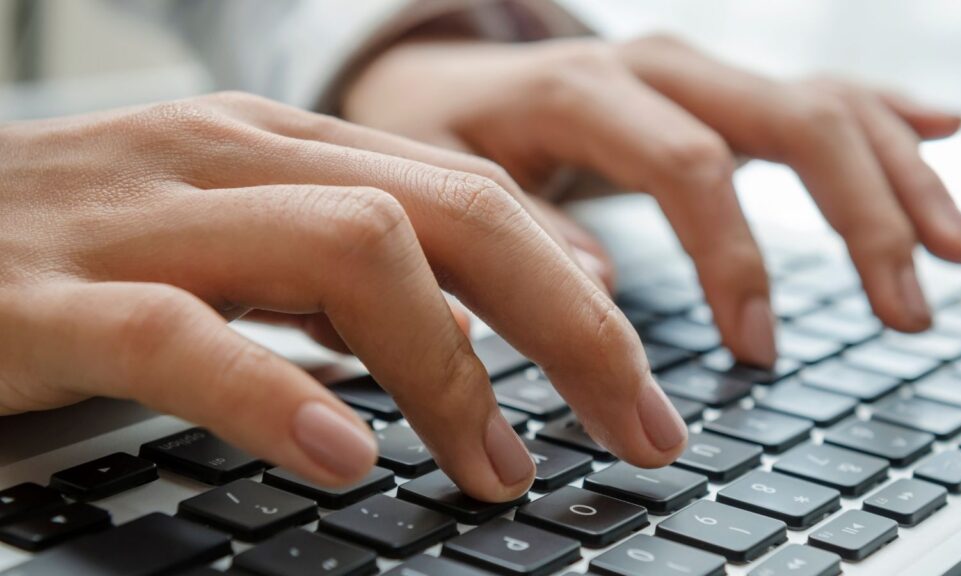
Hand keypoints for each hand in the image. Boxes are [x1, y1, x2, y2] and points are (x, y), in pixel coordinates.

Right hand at [0, 92, 684, 500]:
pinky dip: (274, 395)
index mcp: (280, 147)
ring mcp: (143, 220)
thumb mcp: (228, 237)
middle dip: (570, 326)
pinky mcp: (51, 299)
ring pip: (351, 252)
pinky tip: (345, 456)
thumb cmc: (71, 242)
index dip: (575, 286)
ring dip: (452, 372)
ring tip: (502, 467)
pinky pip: (181, 337)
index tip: (633, 373)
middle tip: (638, 428)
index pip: (473, 194)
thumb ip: (338, 273)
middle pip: (454, 215)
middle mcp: (231, 161)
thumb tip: (459, 333)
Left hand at [344, 36, 960, 365]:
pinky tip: (942, 133)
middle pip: (789, 123)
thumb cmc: (439, 138)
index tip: (757, 352)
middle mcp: (655, 66)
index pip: (692, 169)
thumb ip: (515, 232)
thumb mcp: (448, 185)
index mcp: (585, 92)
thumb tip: (598, 291)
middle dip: (862, 218)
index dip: (735, 261)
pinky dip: (882, 116)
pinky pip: (812, 89)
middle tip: (906, 310)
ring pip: (820, 104)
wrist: (435, 80)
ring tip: (960, 252)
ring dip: (897, 178)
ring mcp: (693, 69)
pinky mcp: (711, 85)